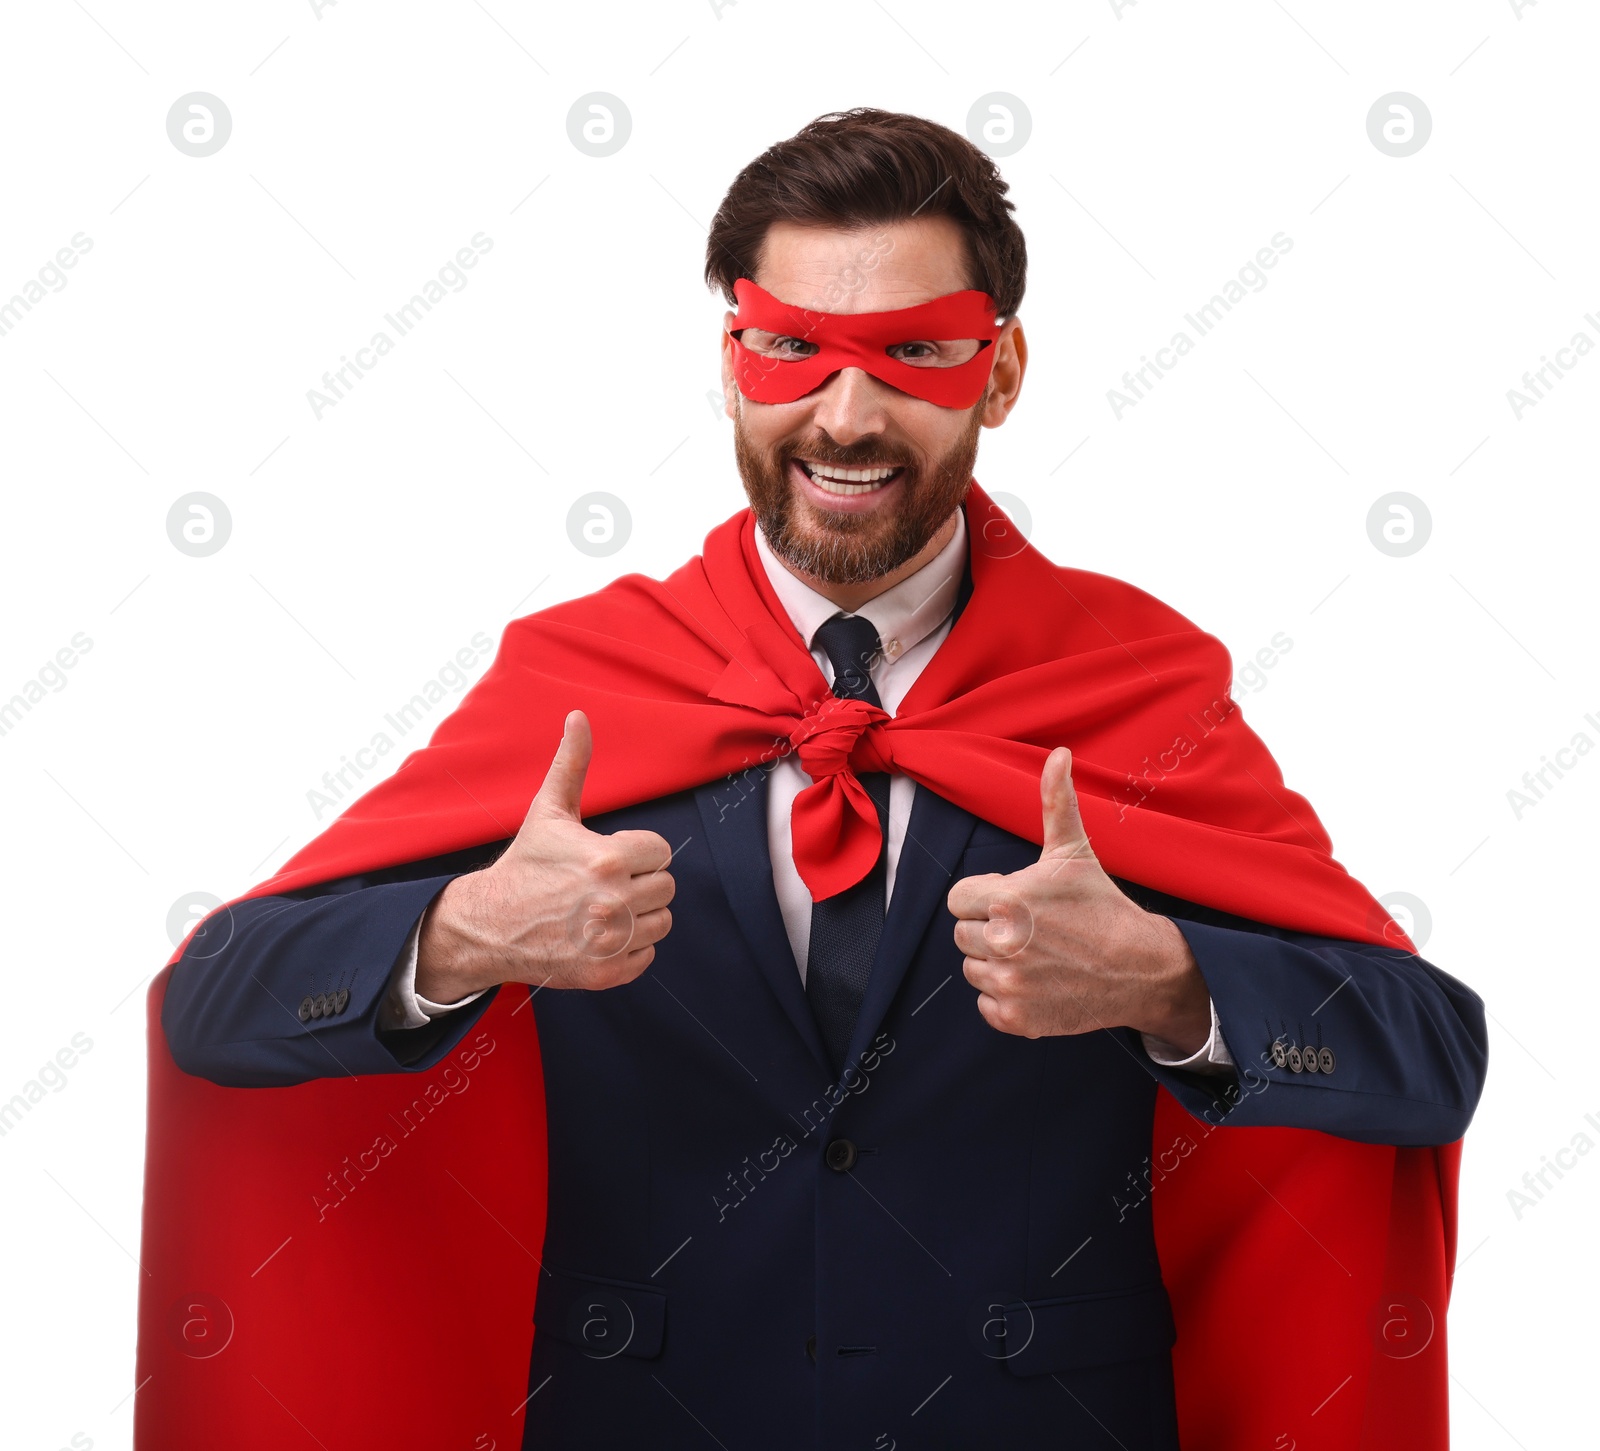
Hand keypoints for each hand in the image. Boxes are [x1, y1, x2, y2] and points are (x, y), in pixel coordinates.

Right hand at [415, 710, 674, 1000]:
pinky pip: (647, 956)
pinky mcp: (606, 973)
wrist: (489, 925)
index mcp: (607, 858)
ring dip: (640, 916)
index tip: (610, 857)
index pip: (661, 852)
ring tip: (603, 908)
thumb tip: (578, 715)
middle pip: (666, 887)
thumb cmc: (525, 864)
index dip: (637, 852)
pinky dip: (630, 948)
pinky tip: (600, 935)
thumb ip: (572, 762)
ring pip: (662, 922)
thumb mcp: (548, 810)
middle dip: (640, 883)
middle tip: (604, 884)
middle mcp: (612, 902)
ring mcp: (610, 941)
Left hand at [946, 748, 1208, 1046]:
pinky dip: (1007, 998)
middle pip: (963, 934)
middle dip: (991, 929)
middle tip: (1034, 929)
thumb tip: (1058, 754)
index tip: (1019, 902)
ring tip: (1039, 955)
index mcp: (1006, 899)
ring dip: (997, 963)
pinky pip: (986, 1005)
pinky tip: (1039, 983)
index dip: (986, 897)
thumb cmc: (1101, 905)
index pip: (958, 899)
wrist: (1141, 967)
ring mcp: (1009, 985)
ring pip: (973, 969)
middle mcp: (1003, 943)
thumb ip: (1055, 802)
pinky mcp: (1017, 1019)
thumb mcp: (1074, 851)